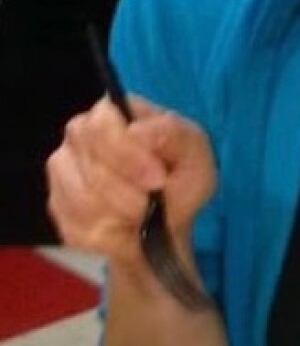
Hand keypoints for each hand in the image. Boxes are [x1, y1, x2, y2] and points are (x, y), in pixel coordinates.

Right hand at [46, 95, 216, 270]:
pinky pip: (76, 226)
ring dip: (121, 215)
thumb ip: (173, 136)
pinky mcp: (59, 207)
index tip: (158, 180)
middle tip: (154, 204)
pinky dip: (108, 234)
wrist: (166, 221)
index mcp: (114, 111)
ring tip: (144, 214)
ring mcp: (64, 171)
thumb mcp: (195, 154)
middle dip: (129, 193)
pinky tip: (126, 227)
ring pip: (83, 200)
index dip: (127, 156)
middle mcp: (81, 134)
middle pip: (92, 166)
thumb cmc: (181, 177)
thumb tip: (138, 131)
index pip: (101, 125)